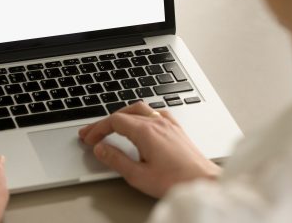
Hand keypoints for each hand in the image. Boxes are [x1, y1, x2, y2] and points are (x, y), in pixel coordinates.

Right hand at [78, 102, 220, 197]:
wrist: (203, 182)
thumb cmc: (175, 181)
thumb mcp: (138, 175)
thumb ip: (116, 160)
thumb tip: (101, 149)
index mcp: (146, 131)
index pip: (115, 121)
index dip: (98, 128)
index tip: (88, 138)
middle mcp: (157, 122)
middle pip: (125, 112)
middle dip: (106, 121)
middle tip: (93, 133)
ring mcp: (168, 123)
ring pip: (140, 109)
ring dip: (123, 115)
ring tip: (112, 126)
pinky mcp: (176, 129)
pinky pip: (155, 113)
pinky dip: (141, 115)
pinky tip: (140, 124)